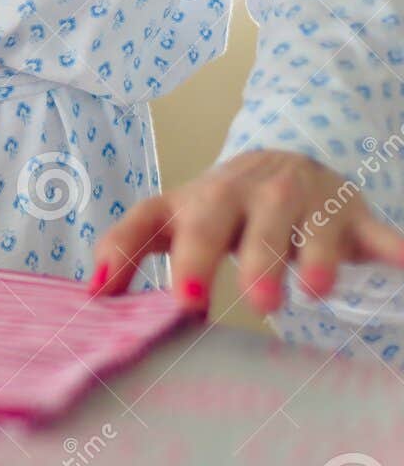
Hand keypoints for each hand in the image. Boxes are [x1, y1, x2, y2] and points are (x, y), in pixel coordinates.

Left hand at [89, 150, 403, 313]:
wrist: (280, 161)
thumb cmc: (215, 208)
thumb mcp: (167, 220)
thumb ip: (126, 249)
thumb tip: (92, 292)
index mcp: (197, 201)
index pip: (167, 222)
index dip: (171, 256)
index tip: (181, 299)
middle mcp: (250, 196)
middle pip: (245, 223)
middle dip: (252, 259)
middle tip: (256, 303)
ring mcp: (303, 203)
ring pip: (310, 227)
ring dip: (313, 256)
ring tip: (313, 290)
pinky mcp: (350, 216)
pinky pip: (375, 232)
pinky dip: (391, 247)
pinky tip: (402, 261)